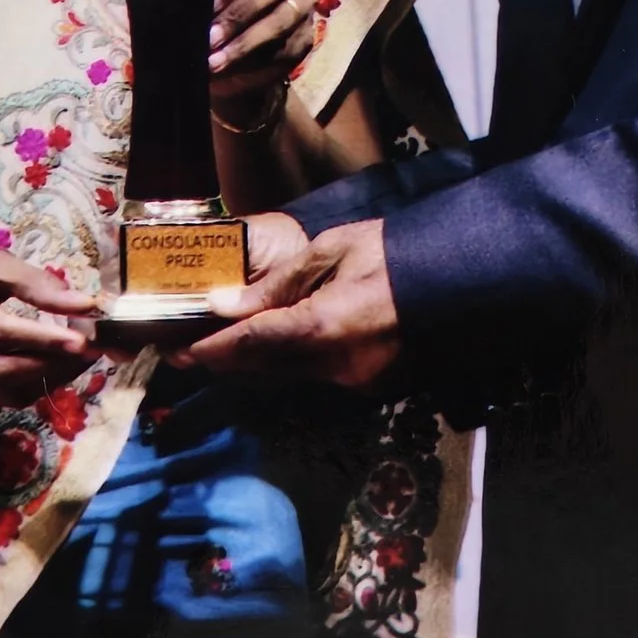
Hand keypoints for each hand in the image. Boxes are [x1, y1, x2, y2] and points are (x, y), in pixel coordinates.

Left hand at [177, 217, 401, 391]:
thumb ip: (275, 284)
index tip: (180, 351)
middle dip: (225, 361)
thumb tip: (223, 304)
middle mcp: (336, 366)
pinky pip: (316, 378)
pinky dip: (290, 364)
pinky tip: (275, 347)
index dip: (211, 349)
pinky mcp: (371, 386)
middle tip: (188, 350)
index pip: (251, 344)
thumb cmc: (393, 253)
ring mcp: (356, 382)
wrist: (458, 278)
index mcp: (323, 327)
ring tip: (223, 347)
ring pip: (288, 379)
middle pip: (263, 371)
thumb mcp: (330, 252)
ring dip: (255, 365)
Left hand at [209, 0, 318, 114]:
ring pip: (282, 19)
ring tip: (214, 62)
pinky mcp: (307, 31)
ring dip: (245, 43)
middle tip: (209, 38)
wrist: (228, 27)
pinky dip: (258, 62)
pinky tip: (231, 70)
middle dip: (238, 15)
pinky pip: (288, 47)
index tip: (208, 5)